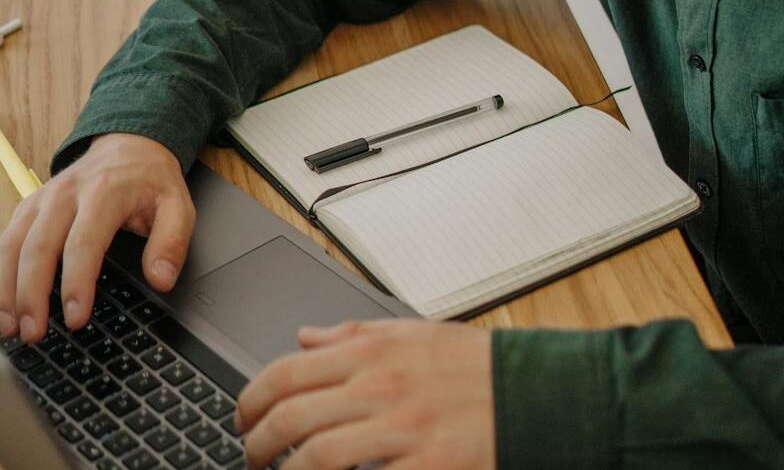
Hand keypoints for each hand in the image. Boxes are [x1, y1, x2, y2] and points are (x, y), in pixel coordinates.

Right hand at [0, 133, 194, 341]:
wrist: (130, 146)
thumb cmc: (152, 180)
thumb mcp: (179, 206)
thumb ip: (171, 243)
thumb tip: (161, 279)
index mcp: (104, 194)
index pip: (84, 244)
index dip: (77, 283)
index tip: (76, 316)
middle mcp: (65, 195)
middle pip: (38, 248)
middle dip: (32, 295)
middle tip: (34, 332)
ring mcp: (42, 199)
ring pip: (13, 245)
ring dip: (7, 289)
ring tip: (10, 326)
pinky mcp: (30, 206)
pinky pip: (5, 240)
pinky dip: (0, 272)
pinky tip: (2, 301)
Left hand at [236, 319, 494, 469]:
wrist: (537, 393)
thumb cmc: (476, 366)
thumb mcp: (414, 333)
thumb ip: (353, 334)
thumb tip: (304, 336)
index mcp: (374, 352)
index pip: (287, 373)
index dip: (251, 400)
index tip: (242, 418)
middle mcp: (381, 387)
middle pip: (291, 418)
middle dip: (256, 445)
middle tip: (250, 458)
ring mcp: (403, 429)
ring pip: (315, 458)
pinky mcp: (428, 466)